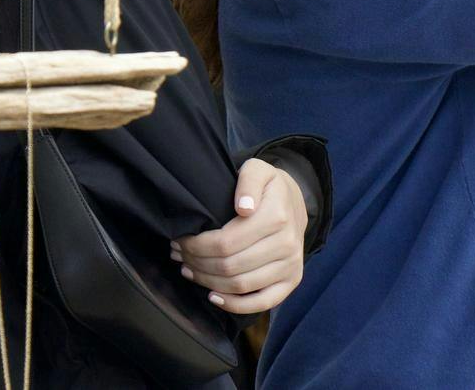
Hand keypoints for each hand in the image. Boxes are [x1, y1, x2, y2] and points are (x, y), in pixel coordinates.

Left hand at [170, 158, 307, 313]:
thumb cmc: (268, 187)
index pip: (225, 242)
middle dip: (197, 263)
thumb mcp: (258, 170)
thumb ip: (248, 181)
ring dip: (208, 282)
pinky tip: (213, 296)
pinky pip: (263, 302)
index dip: (197, 246)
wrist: (294, 203)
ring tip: (190, 270)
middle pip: (230, 266)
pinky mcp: (292, 281)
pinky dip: (235, 305)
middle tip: (179, 255)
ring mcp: (291, 265)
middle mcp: (287, 244)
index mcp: (276, 216)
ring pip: (240, 285)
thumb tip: (244, 207)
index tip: (180, 240)